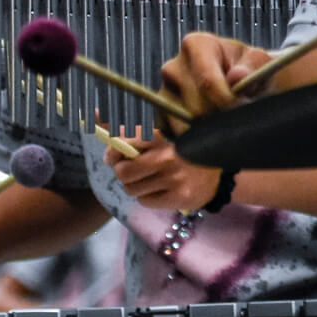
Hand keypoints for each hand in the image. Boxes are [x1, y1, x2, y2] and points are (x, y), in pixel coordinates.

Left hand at [107, 134, 224, 213]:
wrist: (220, 177)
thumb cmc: (185, 155)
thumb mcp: (165, 140)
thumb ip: (133, 132)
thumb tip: (96, 115)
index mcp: (164, 138)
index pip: (128, 139)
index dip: (114, 148)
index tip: (112, 154)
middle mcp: (168, 157)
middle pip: (123, 171)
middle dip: (122, 172)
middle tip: (131, 171)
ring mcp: (174, 179)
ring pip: (132, 188)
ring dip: (135, 186)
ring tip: (150, 181)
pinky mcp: (178, 197)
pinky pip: (145, 201)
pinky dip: (147, 197)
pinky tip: (161, 191)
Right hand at [160, 32, 271, 131]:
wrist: (245, 82)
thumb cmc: (252, 70)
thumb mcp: (261, 62)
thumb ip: (253, 66)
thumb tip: (237, 76)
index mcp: (196, 45)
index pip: (207, 81)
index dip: (227, 100)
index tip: (242, 108)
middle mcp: (173, 66)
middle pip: (195, 107)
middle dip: (220, 117)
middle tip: (239, 116)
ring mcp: (164, 92)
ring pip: (183, 124)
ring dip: (209, 129)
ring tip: (227, 119)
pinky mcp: (161, 115)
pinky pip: (175, 134)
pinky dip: (195, 137)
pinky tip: (212, 128)